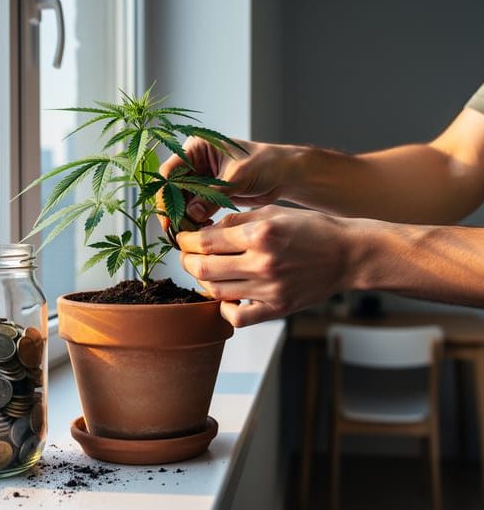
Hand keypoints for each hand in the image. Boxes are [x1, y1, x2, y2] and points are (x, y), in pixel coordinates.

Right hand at [158, 137, 306, 229]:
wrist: (284, 175)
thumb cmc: (265, 164)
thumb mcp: (237, 178)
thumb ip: (213, 195)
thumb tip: (191, 214)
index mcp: (197, 147)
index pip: (170, 172)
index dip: (167, 195)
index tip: (170, 216)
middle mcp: (195, 161)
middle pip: (172, 189)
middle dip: (175, 210)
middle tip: (179, 232)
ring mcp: (201, 178)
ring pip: (182, 201)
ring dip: (185, 218)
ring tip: (192, 233)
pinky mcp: (209, 193)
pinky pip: (194, 208)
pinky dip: (195, 220)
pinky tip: (203, 229)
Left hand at [177, 205, 354, 326]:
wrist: (348, 254)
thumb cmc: (312, 229)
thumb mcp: (273, 213)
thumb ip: (236, 220)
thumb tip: (205, 232)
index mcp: (260, 234)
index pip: (205, 241)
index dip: (185, 240)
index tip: (183, 238)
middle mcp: (262, 263)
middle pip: (203, 269)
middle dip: (187, 261)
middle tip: (188, 255)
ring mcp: (269, 289)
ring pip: (216, 292)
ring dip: (203, 282)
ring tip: (206, 271)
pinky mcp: (277, 308)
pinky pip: (238, 318)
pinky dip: (224, 309)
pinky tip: (227, 297)